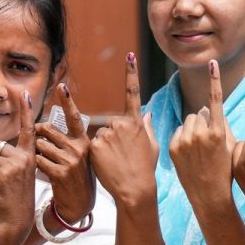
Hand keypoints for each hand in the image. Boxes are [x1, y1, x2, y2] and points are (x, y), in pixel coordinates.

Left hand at [0, 90, 36, 244]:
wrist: (14, 223)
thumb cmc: (11, 201)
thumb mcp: (9, 176)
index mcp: (30, 157)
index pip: (27, 131)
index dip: (25, 111)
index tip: (23, 92)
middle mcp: (25, 158)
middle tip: (0, 183)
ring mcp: (15, 166)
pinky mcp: (2, 174)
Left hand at [36, 82, 94, 222]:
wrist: (79, 204)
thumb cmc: (76, 179)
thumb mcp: (78, 158)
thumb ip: (66, 142)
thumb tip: (43, 127)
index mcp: (84, 142)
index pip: (74, 117)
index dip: (68, 101)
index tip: (62, 86)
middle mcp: (79, 149)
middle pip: (48, 131)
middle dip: (38, 135)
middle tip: (39, 144)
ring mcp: (71, 161)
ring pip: (41, 146)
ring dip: (36, 152)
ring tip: (43, 162)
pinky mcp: (60, 172)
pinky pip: (39, 160)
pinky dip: (36, 165)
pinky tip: (42, 171)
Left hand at [91, 52, 158, 207]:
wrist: (135, 189)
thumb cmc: (145, 169)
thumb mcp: (152, 146)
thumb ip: (147, 128)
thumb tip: (147, 113)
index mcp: (137, 123)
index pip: (133, 92)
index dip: (131, 73)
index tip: (130, 55)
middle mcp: (121, 124)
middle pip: (111, 124)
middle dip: (113, 137)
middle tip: (121, 155)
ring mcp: (108, 133)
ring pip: (100, 134)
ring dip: (104, 146)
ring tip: (115, 162)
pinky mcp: (95, 144)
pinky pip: (92, 144)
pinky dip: (96, 153)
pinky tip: (106, 164)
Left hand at [169, 59, 235, 206]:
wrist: (209, 195)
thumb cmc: (225, 170)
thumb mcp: (231, 146)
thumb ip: (221, 124)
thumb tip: (208, 107)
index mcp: (218, 132)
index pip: (215, 100)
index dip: (214, 80)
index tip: (212, 63)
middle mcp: (200, 134)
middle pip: (199, 113)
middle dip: (204, 121)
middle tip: (208, 141)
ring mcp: (185, 141)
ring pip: (188, 121)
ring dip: (193, 128)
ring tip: (199, 148)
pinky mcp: (172, 147)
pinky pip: (178, 131)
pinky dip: (183, 137)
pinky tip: (189, 153)